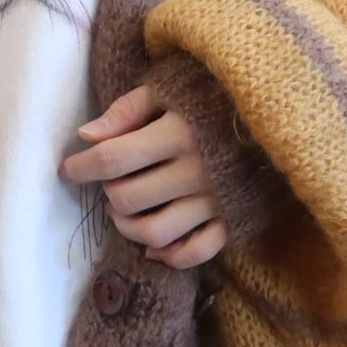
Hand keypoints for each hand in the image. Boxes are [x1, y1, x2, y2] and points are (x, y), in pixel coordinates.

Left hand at [57, 85, 228, 269]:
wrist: (280, 111)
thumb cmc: (213, 96)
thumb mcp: (169, 89)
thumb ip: (127, 111)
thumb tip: (86, 136)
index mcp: (176, 134)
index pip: (112, 160)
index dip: (80, 168)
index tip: (67, 171)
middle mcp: (195, 172)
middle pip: (127, 199)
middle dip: (108, 192)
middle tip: (112, 181)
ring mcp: (215, 201)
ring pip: (155, 233)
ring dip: (128, 228)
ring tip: (126, 211)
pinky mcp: (232, 220)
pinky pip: (195, 253)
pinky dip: (169, 256)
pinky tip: (154, 246)